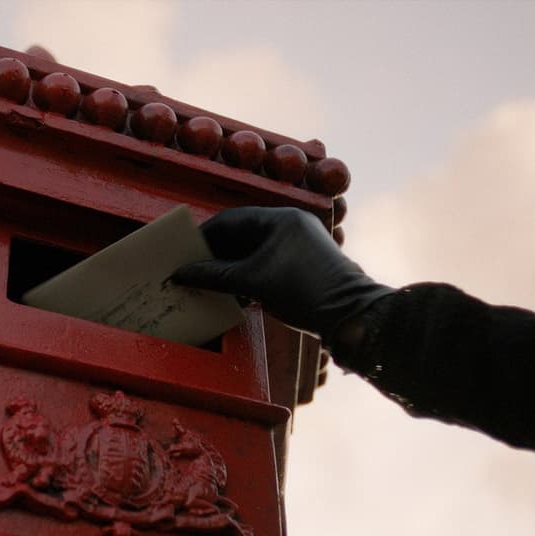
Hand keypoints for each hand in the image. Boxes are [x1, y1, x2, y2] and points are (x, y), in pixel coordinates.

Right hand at [172, 206, 393, 339]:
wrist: (352, 316)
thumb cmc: (305, 291)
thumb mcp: (253, 282)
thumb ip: (215, 276)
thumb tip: (182, 273)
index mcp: (280, 219)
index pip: (231, 220)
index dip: (204, 237)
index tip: (184, 253)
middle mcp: (290, 225)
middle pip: (242, 235)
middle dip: (216, 254)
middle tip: (192, 271)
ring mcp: (298, 244)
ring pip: (253, 251)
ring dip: (231, 267)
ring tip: (209, 284)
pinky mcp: (303, 264)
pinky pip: (266, 263)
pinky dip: (248, 276)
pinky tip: (234, 293)